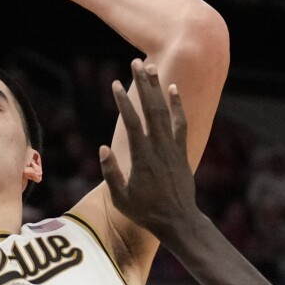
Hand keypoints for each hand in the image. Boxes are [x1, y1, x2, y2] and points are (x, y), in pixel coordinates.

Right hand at [97, 59, 198, 237]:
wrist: (178, 221)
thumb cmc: (145, 212)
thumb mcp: (120, 199)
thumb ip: (111, 173)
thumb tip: (102, 149)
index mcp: (142, 158)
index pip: (131, 123)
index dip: (123, 102)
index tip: (115, 84)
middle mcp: (159, 148)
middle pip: (150, 109)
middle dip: (142, 84)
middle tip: (136, 62)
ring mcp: (172, 148)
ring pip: (165, 112)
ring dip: (157, 88)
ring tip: (151, 67)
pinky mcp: (181, 151)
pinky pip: (181, 123)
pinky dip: (177, 105)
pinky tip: (173, 89)